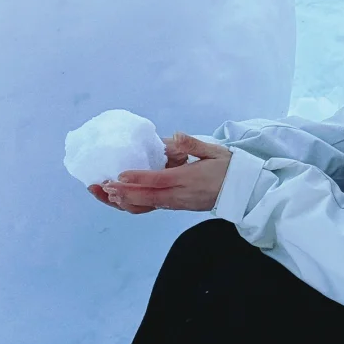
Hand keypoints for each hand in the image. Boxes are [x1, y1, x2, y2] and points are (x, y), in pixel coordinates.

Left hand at [88, 133, 231, 214]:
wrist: (242, 192)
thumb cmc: (228, 168)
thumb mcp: (214, 152)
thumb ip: (194, 145)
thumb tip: (175, 136)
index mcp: (188, 179)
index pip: (159, 180)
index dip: (138, 179)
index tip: (119, 176)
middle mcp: (179, 195)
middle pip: (147, 198)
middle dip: (123, 193)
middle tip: (101, 187)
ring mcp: (177, 203)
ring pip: (146, 206)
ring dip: (124, 201)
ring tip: (104, 194)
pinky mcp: (176, 207)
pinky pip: (151, 208)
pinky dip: (133, 204)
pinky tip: (121, 199)